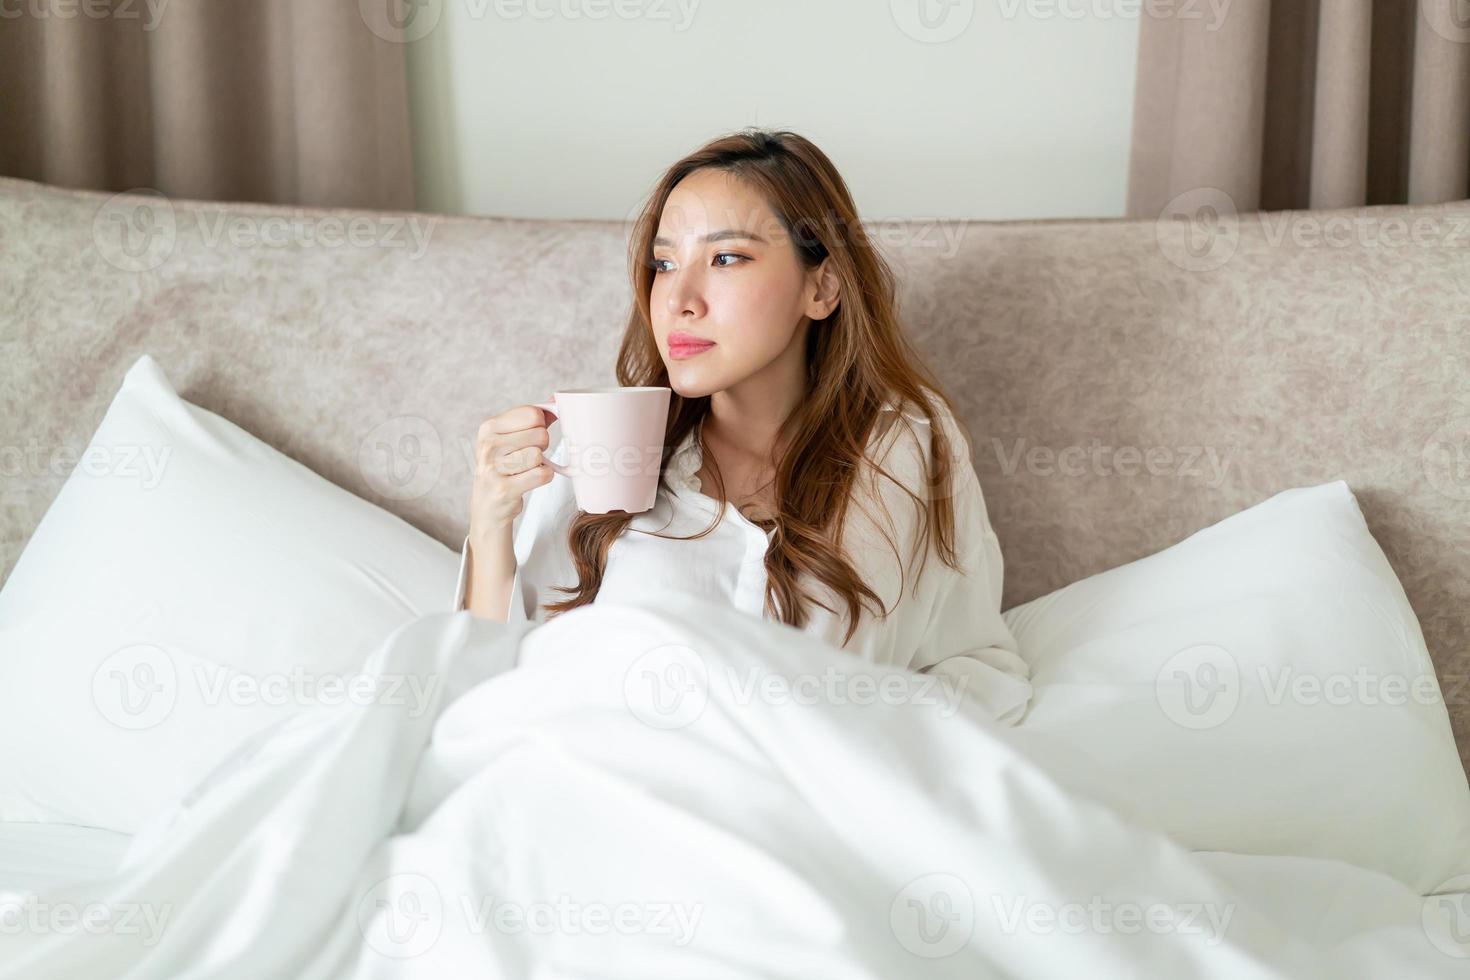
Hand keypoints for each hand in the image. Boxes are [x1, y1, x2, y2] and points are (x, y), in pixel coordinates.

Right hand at [468, 404, 556, 539]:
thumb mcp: (509, 439)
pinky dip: (543, 477)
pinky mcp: (504, 489)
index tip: (529, 437)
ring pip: (539, 455)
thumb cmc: (504, 467)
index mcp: (488, 427)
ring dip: (540, 464)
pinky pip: (542, 474)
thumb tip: (556, 402)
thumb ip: (532, 419)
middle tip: (526, 458)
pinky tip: (528, 481)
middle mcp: (488, 445)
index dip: (540, 425)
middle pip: (540, 434)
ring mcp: (494, 468)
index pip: (533, 414)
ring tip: (525, 470)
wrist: (488, 507)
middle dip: (541, 447)